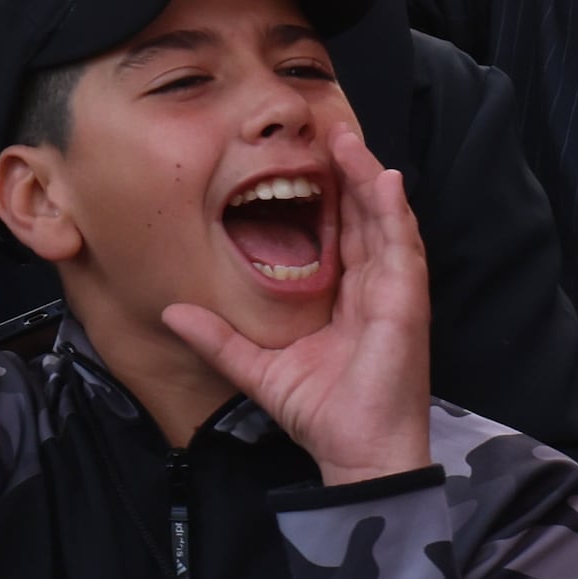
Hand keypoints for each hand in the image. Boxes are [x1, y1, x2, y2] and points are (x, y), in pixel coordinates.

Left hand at [165, 122, 431, 482]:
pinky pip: (403, 250)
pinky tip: (386, 181)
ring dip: (370, 179)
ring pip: (385, 221)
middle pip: (363, 217)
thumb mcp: (254, 366)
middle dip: (350, 172)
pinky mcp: (407, 305)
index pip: (336, 233)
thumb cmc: (318, 411)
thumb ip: (216, 338)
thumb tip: (170, 312)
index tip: (302, 157)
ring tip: (350, 139)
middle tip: (328, 127)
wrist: (355, 451)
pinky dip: (396, 213)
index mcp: (343, 296)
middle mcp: (371, 288)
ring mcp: (393, 293)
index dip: (325, 194)